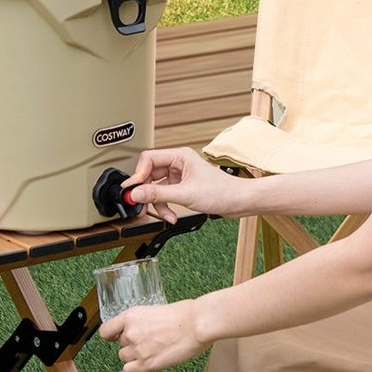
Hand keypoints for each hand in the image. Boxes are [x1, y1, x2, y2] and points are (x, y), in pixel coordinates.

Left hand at [100, 298, 207, 371]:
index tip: (115, 338)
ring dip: (135, 357)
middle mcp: (130, 333)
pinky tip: (147, 363)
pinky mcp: (146, 364)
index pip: (106, 330)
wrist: (196, 324)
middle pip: (120, 345)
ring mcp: (137, 349)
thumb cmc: (184, 315)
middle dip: (132, 345)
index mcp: (131, 316)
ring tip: (152, 351)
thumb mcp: (155, 310)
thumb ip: (143, 322)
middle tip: (149, 342)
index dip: (111, 336)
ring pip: (125, 358)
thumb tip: (141, 329)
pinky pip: (129, 370)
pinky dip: (136, 368)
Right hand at [123, 147, 243, 222]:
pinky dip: (166, 206)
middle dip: (146, 191)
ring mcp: (180, 176)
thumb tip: (136, 193)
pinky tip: (171, 215)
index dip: (138, 175)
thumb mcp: (185, 194)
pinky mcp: (183, 187)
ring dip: (158, 202)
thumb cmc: (222, 191)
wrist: (239, 202)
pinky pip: (166, 195)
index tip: (132, 190)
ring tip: (164, 213)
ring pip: (157, 187)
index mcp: (179, 156)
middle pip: (150, 174)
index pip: (148, 159)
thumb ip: (157, 194)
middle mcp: (178, 163)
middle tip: (140, 203)